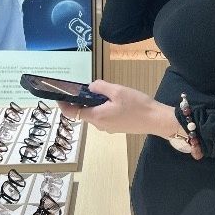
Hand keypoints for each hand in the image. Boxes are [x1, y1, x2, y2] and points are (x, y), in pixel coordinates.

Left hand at [57, 79, 176, 136]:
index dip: (63, 105)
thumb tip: (90, 87)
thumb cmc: (137, 105)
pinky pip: (105, 116)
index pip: (73, 112)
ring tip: (106, 92)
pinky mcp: (117, 127)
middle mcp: (100, 125)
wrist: (156, 120)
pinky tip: (116, 100)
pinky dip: (104, 108)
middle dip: (83, 100)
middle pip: (84, 112)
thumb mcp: (118, 91)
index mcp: (97, 116)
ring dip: (96, 103)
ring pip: (96, 114)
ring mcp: (109, 128)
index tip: (58, 96)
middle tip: (88, 87)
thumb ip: (100, 87)